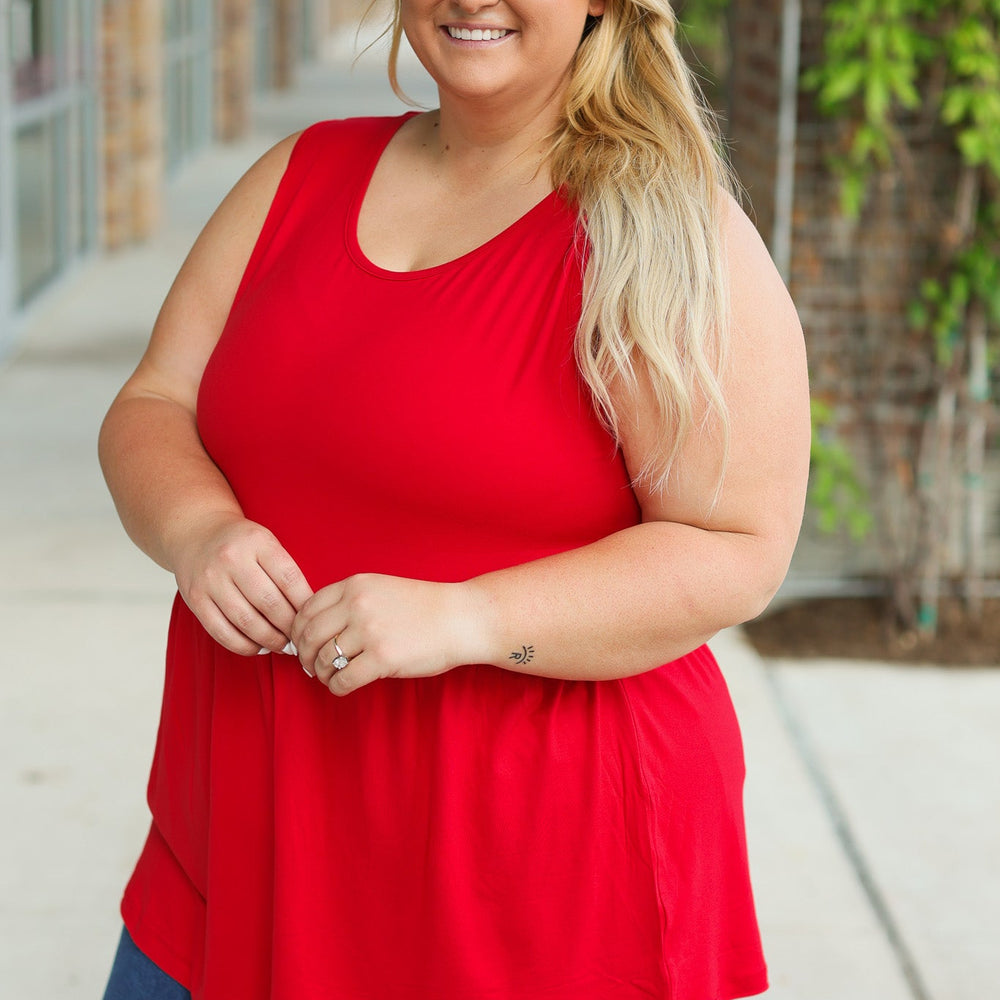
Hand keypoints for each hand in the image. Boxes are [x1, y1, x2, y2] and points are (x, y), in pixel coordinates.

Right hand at [172, 512, 312, 654]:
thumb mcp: (266, 542)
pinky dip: (243, 646)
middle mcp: (232, 559)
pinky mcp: (195, 599)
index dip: (304, 604)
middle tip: (299, 638)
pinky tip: (257, 647)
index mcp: (257, 542)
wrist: (195, 532)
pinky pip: (222, 631)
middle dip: (289, 627)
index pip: (289, 579)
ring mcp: (211, 580)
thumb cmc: (240, 543)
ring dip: (269, 640)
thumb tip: (306, 612)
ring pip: (246, 621)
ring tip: (282, 646)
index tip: (312, 618)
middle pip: (269, 603)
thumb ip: (284, 570)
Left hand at [290, 573, 481, 694]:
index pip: (307, 608)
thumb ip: (350, 601)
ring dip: (320, 673)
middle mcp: (357, 605)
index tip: (301, 643)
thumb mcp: (382, 589)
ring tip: (329, 677)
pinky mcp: (382, 658)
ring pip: (323, 659)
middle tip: (310, 666)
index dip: (298, 630)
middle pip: (309, 635)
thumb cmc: (424, 607)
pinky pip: (343, 679)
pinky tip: (342, 686)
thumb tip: (315, 630)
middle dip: (304, 655)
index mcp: (355, 585)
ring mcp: (369, 631)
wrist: (461, 618)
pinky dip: (336, 687)